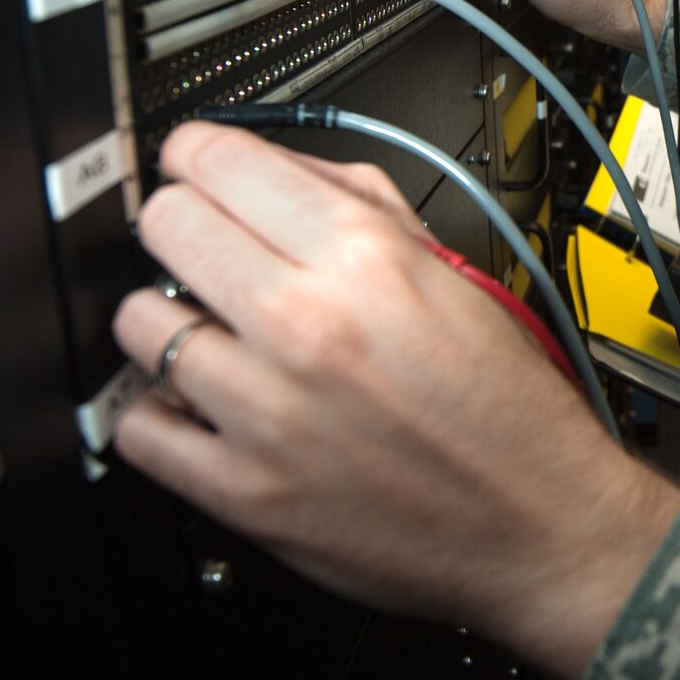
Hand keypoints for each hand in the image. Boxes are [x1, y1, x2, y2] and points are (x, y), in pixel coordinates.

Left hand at [111, 120, 679, 679]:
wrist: (542, 525)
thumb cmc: (511, 408)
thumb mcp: (460, 277)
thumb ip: (369, 208)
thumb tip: (284, 171)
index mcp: (366, 260)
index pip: (219, 161)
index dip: (200, 154)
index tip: (197, 165)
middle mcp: (308, 325)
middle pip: (165, 225)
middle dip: (183, 226)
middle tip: (208, 248)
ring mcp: (265, 411)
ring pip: (140, 323)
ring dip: (172, 322)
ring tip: (214, 337)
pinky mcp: (241, 491)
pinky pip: (137, 427)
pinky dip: (160, 412)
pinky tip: (202, 405)